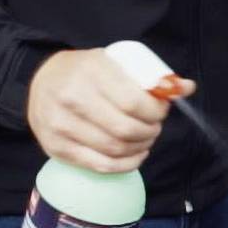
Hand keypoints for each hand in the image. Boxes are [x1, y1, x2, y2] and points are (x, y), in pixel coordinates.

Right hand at [27, 49, 194, 172]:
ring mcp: (60, 124)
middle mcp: (71, 98)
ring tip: (145, 139)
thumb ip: (151, 75)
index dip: (156, 112)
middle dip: (150, 131)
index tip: (161, 111)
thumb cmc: (86, 72)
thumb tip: (188, 87)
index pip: (133, 102)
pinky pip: (100, 165)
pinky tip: (135, 155)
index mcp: (89, 71)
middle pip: (126, 129)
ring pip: (115, 149)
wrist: (40, 81)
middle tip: (154, 127)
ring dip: (140, 148)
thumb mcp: (115, 63)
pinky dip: (126, 165)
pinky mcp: (56, 147)